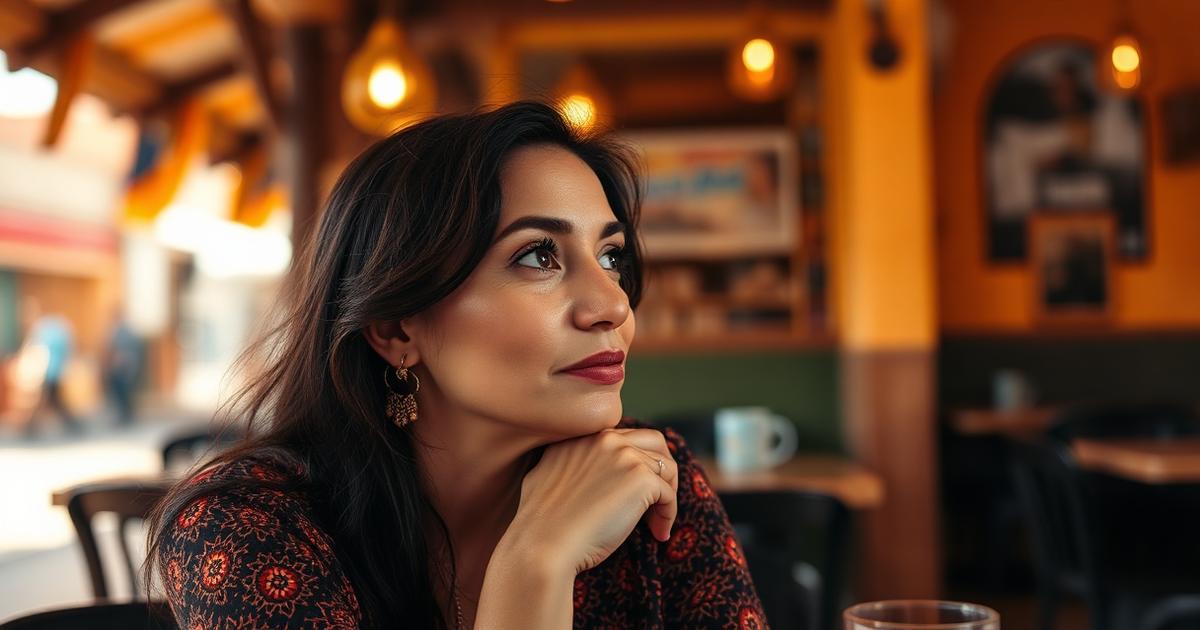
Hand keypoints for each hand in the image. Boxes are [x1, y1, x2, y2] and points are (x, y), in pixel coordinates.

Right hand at [504, 428, 678, 574]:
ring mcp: (625, 456)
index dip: (636, 462)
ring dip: (667, 494)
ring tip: (657, 521)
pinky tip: (659, 533)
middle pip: (654, 442)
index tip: (633, 489)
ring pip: (666, 467)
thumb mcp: (546, 475)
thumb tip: (590, 475)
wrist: (544, 544)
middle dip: (662, 468)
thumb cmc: (542, 523)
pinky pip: (669, 494)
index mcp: (582, 435)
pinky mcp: (641, 479)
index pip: (625, 437)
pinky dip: (669, 514)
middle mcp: (605, 438)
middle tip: (659, 497)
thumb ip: (569, 463)